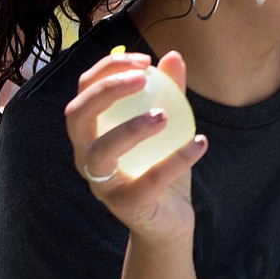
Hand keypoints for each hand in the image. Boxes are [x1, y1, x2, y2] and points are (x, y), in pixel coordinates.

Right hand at [64, 49, 207, 247]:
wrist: (170, 222)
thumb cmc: (161, 167)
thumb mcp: (168, 127)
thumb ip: (169, 92)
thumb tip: (173, 56)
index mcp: (90, 133)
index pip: (85, 90)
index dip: (108, 69)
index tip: (144, 60)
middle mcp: (86, 156)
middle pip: (78, 115)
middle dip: (106, 90)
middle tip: (143, 78)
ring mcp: (101, 184)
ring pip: (101, 152)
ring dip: (130, 128)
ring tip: (163, 115)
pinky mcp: (126, 207)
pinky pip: (149, 180)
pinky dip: (177, 159)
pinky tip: (201, 142)